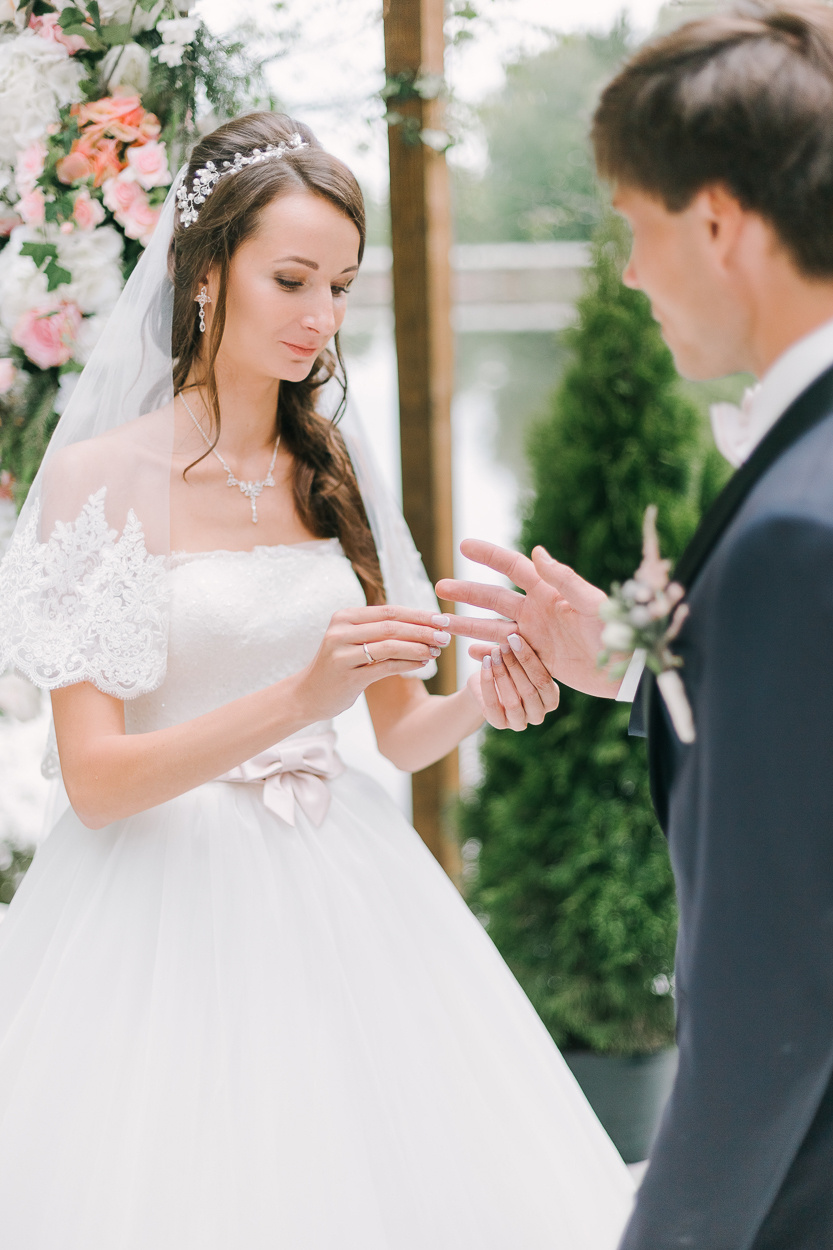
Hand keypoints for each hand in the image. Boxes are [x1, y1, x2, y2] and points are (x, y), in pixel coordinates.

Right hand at [295, 605, 448, 721]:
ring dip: (418, 647)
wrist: (306, 695)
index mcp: (344, 617)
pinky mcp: (348, 676)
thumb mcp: (352, 641)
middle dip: (423, 630)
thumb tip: (422, 624)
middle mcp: (340, 632)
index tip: (442, 618)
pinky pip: (385, 667)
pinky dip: (408, 664)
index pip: (389, 611)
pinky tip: (423, 664)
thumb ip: (378, 630)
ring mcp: (342, 654)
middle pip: (391, 626)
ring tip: (438, 650)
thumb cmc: (337, 666)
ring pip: (390, 646)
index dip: (418, 614)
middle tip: (446, 634)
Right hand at [436, 539, 621, 697]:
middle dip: (467, 592)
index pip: (513, 567)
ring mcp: (536, 637)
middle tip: (439, 587)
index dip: (489, 555)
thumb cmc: (619, 632)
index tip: (464, 545)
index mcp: (549, 593)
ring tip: (442, 623)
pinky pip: (505, 656)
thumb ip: (564, 578)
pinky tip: (468, 653)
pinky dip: (486, 654)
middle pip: (494, 598)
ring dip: (467, 625)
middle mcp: (538, 612)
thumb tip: (537, 550)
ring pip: (493, 628)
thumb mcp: (592, 603)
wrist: (630, 670)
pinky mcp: (538, 661)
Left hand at [466, 633, 559, 730]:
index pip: (544, 681)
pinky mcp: (499, 724)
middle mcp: (538, 714)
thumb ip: (520, 647)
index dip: (530, 660)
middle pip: (530, 691)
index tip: (517, 638)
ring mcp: (519, 722)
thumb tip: (518, 627)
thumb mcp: (518, 657)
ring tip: (494, 652)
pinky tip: (484, 663)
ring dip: (502, 674)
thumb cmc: (510, 667)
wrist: (485, 686)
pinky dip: (488, 682)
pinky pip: (493, 705)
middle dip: (515, 665)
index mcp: (551, 699)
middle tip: (504, 643)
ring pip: (513, 701)